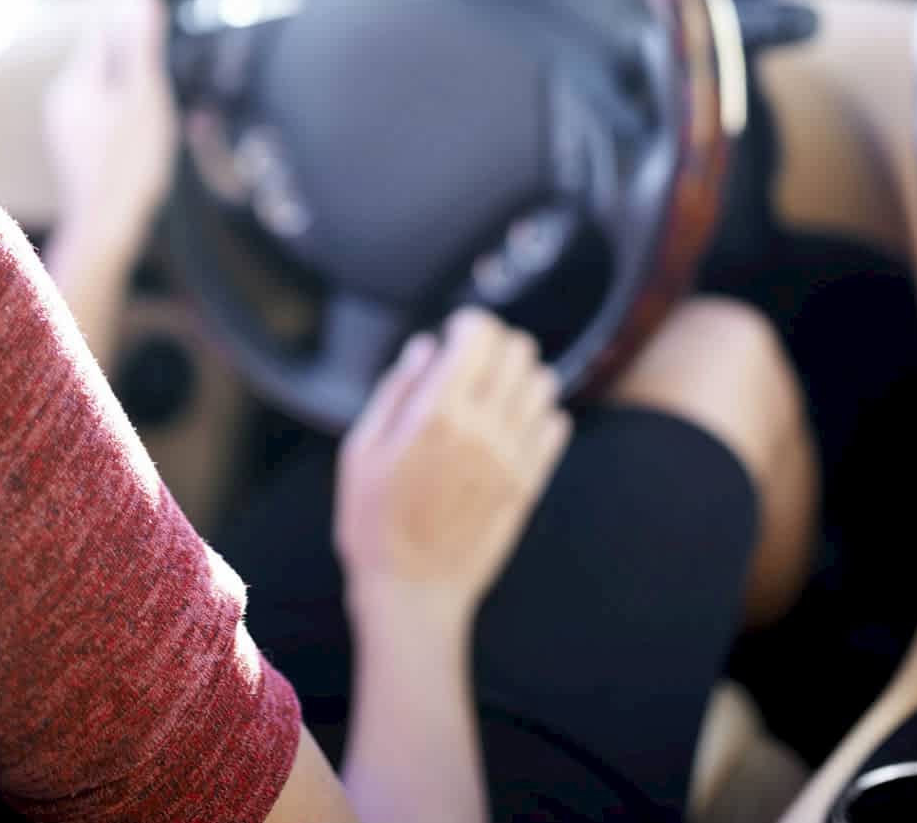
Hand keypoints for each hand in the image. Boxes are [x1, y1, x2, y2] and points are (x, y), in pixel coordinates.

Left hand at [43, 0, 178, 255]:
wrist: (106, 227)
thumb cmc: (128, 164)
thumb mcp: (143, 97)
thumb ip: (140, 47)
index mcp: (76, 81)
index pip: (105, 33)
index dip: (138, 36)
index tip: (162, 55)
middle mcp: (63, 100)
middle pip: (108, 65)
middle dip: (141, 74)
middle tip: (165, 101)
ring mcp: (67, 128)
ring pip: (110, 96)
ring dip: (138, 103)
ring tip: (157, 129)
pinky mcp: (77, 152)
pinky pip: (107, 123)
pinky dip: (129, 128)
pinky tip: (144, 150)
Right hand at [333, 308, 570, 633]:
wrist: (411, 593)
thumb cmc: (373, 524)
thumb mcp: (360, 450)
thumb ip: (396, 391)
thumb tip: (425, 348)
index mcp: (436, 413)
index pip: (480, 335)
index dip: (468, 324)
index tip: (453, 334)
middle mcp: (483, 429)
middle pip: (518, 351)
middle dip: (495, 344)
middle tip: (471, 362)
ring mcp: (513, 458)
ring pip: (542, 383)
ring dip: (518, 378)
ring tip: (490, 395)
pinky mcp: (530, 484)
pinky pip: (555, 426)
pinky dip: (537, 415)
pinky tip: (508, 427)